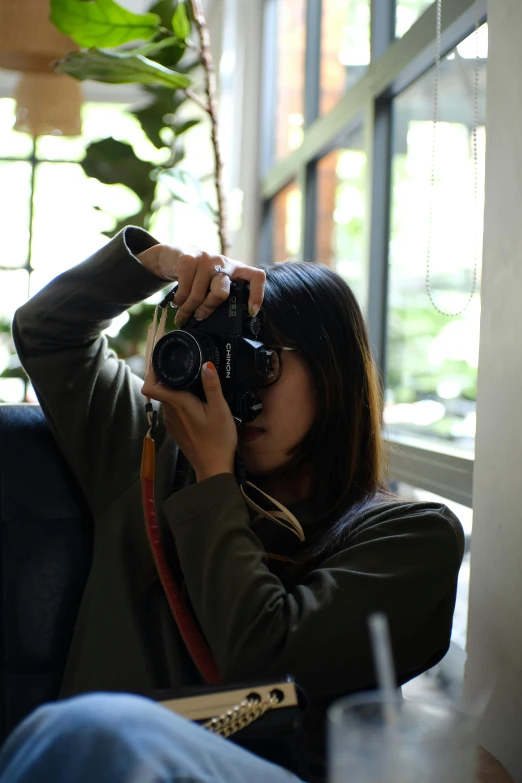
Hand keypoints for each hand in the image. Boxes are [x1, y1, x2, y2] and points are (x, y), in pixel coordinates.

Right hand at [136, 245, 264, 326]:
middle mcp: (224, 262)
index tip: (251, 312)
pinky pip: (184, 288)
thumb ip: (222, 295)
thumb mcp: (215, 282)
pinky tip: (177, 302)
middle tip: (199, 317)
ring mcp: (207, 258)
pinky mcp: (189, 259)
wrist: (175, 256)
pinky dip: (179, 300)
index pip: (256, 277)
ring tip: (183, 315)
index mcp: (236, 270)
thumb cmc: (199, 275)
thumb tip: (224, 326)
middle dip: (208, 308)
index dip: (257, 295)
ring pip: (199, 294)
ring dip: (188, 309)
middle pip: (221, 292)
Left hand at [141, 361, 236, 481]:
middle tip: (186, 368)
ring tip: (193, 384)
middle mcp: (170, 413)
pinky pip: (172, 410)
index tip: (164, 362)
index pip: (150, 386)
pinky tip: (195, 403)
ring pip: (166, 399)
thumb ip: (212, 386)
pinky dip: (179, 402)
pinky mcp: (175, 429)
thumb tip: (206, 364)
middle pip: (159, 389)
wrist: (214, 467)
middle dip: (169, 377)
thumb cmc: (218, 440)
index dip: (153, 372)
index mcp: (178, 404)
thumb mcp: (220, 409)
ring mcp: (171, 422)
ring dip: (175, 390)